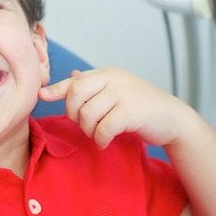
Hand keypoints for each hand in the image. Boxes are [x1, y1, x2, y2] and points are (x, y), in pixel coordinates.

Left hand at [39, 68, 189, 148]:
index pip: (75, 81)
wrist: (173, 119)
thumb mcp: (115, 91)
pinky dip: (100, 138)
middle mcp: (113, 78)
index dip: (57, 89)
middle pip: (76, 95)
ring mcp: (124, 93)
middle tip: (84, 125)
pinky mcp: (133, 111)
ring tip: (97, 134)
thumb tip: (71, 75)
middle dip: (74, 114)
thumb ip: (93, 85)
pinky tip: (105, 141)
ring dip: (88, 130)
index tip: (42, 95)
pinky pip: (104, 127)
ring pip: (88, 113)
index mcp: (106, 73)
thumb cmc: (140, 106)